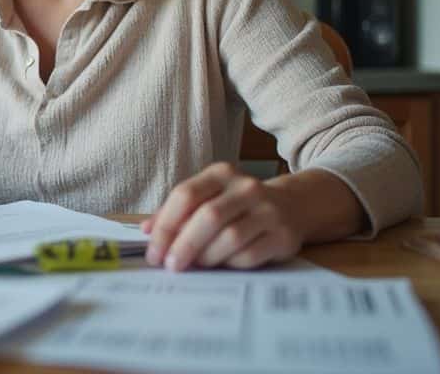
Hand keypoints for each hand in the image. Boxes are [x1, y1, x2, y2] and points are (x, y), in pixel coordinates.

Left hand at [140, 161, 302, 270]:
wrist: (293, 206)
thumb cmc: (238, 205)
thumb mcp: (208, 198)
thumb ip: (177, 212)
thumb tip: (146, 230)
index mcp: (221, 173)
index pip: (186, 194)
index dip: (166, 225)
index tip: (154, 252)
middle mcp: (246, 187)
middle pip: (208, 216)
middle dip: (184, 245)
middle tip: (171, 266)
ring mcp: (268, 210)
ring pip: (229, 237)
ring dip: (206, 257)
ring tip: (196, 265)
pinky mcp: (283, 236)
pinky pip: (249, 255)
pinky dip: (230, 264)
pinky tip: (222, 266)